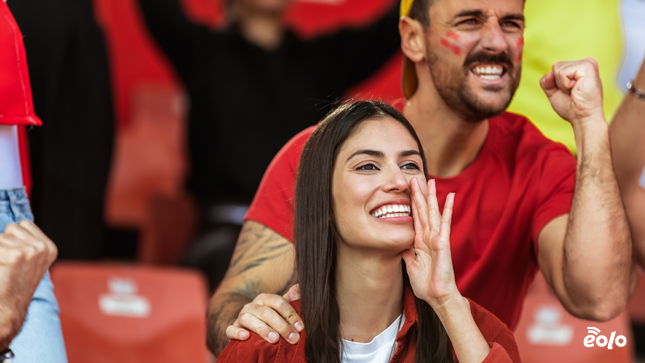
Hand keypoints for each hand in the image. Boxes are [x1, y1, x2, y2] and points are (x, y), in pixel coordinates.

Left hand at [0, 221, 56, 348]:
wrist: (6, 309)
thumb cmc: (12, 286)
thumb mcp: (28, 261)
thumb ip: (25, 243)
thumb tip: (10, 227)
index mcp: (49, 248)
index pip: (24, 225)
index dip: (13, 239)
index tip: (14, 259)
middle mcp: (43, 247)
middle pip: (12, 228)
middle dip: (5, 243)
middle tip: (8, 265)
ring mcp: (32, 250)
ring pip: (1, 236)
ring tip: (4, 268)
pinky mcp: (16, 254)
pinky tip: (1, 270)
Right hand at [225, 285, 303, 344]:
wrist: (248, 327)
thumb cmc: (269, 318)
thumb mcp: (280, 309)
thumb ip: (290, 300)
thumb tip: (299, 288)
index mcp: (265, 299)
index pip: (279, 302)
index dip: (290, 314)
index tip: (300, 327)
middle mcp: (252, 305)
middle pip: (266, 312)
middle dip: (282, 326)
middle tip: (293, 338)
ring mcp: (240, 317)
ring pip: (249, 320)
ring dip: (263, 329)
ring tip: (275, 339)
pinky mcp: (231, 329)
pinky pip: (231, 329)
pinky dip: (237, 333)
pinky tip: (246, 337)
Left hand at [402, 179, 459, 309]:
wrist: (437, 296)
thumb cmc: (426, 284)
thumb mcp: (410, 265)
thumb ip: (407, 252)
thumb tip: (401, 243)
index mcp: (419, 241)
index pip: (414, 218)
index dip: (411, 204)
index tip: (408, 191)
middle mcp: (428, 237)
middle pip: (422, 211)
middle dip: (419, 194)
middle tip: (415, 177)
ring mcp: (436, 238)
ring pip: (432, 212)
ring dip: (431, 196)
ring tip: (432, 180)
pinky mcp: (443, 242)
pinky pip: (445, 222)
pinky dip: (447, 209)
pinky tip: (450, 196)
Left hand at [540, 57, 604, 126]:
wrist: (582, 118)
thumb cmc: (572, 107)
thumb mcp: (554, 92)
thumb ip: (547, 81)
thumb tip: (549, 73)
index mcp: (581, 66)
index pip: (556, 67)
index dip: (556, 83)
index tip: (570, 92)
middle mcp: (586, 62)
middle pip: (556, 66)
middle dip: (559, 83)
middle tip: (573, 92)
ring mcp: (588, 63)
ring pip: (558, 69)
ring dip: (562, 85)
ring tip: (575, 91)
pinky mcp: (587, 67)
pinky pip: (562, 73)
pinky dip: (565, 85)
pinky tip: (576, 89)